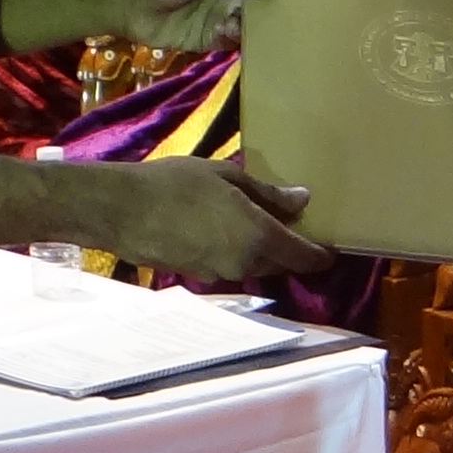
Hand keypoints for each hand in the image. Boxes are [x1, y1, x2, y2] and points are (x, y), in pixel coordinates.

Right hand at [104, 157, 322, 280]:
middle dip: (291, 249)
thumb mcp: (227, 177)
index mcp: (259, 238)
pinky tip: (221, 229)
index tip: (331, 247)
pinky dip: (235, 251)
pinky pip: (228, 265)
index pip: (305, 257)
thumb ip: (268, 194)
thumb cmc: (176, 184)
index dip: (322, 255)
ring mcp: (219, 273)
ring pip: (254, 264)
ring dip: (261, 249)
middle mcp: (245, 263)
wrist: (121, 210)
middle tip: (292, 224)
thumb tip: (301, 201)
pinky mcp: (197, 275)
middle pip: (282, 263)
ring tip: (254, 220)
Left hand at [125, 0, 275, 53]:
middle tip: (289, 12)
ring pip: (255, 25)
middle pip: (266, 2)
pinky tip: (227, 29)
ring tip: (251, 21)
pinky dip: (238, 39)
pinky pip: (235, 43)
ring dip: (258, 26)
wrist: (131, 0)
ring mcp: (224, 16)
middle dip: (276, 8)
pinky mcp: (213, 39)